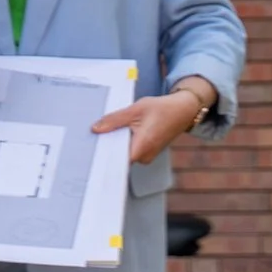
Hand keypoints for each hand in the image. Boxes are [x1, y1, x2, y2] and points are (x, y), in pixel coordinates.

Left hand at [92, 79, 213, 164]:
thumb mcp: (135, 110)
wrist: (182, 110)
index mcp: (141, 149)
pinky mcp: (147, 153)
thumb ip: (114, 120)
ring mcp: (146, 157)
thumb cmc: (161, 109)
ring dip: (115, 143)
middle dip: (107, 147)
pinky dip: (123, 142)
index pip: (116, 162)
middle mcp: (144, 158)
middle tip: (92, 138)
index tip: (89, 154)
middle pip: (118, 157)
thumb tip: (95, 128)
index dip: (103, 157)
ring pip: (124, 153)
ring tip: (104, 132)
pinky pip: (130, 150)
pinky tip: (118, 133)